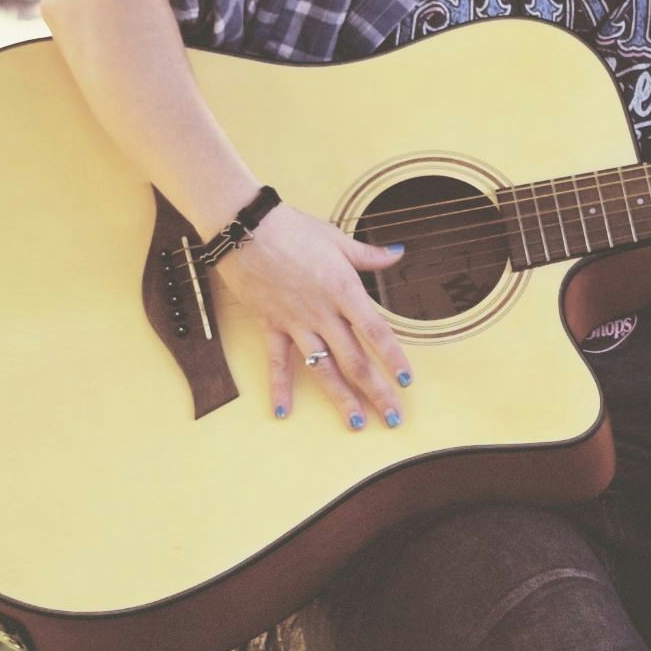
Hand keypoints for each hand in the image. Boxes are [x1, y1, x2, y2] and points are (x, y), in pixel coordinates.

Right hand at [209, 204, 412, 427]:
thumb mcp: (336, 238)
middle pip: (355, 360)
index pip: (376, 331)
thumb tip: (398, 252)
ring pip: (323, 368)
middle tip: (392, 418)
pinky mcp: (271, 325)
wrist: (244, 227)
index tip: (406, 381)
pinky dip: (279, 387)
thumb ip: (369, 255)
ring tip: (356, 423)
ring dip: (341, 398)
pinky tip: (283, 412)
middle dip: (376, 392)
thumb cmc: (292, 228)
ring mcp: (296, 323)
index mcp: (343, 290)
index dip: (393, 358)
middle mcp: (322, 313)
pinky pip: (277, 362)